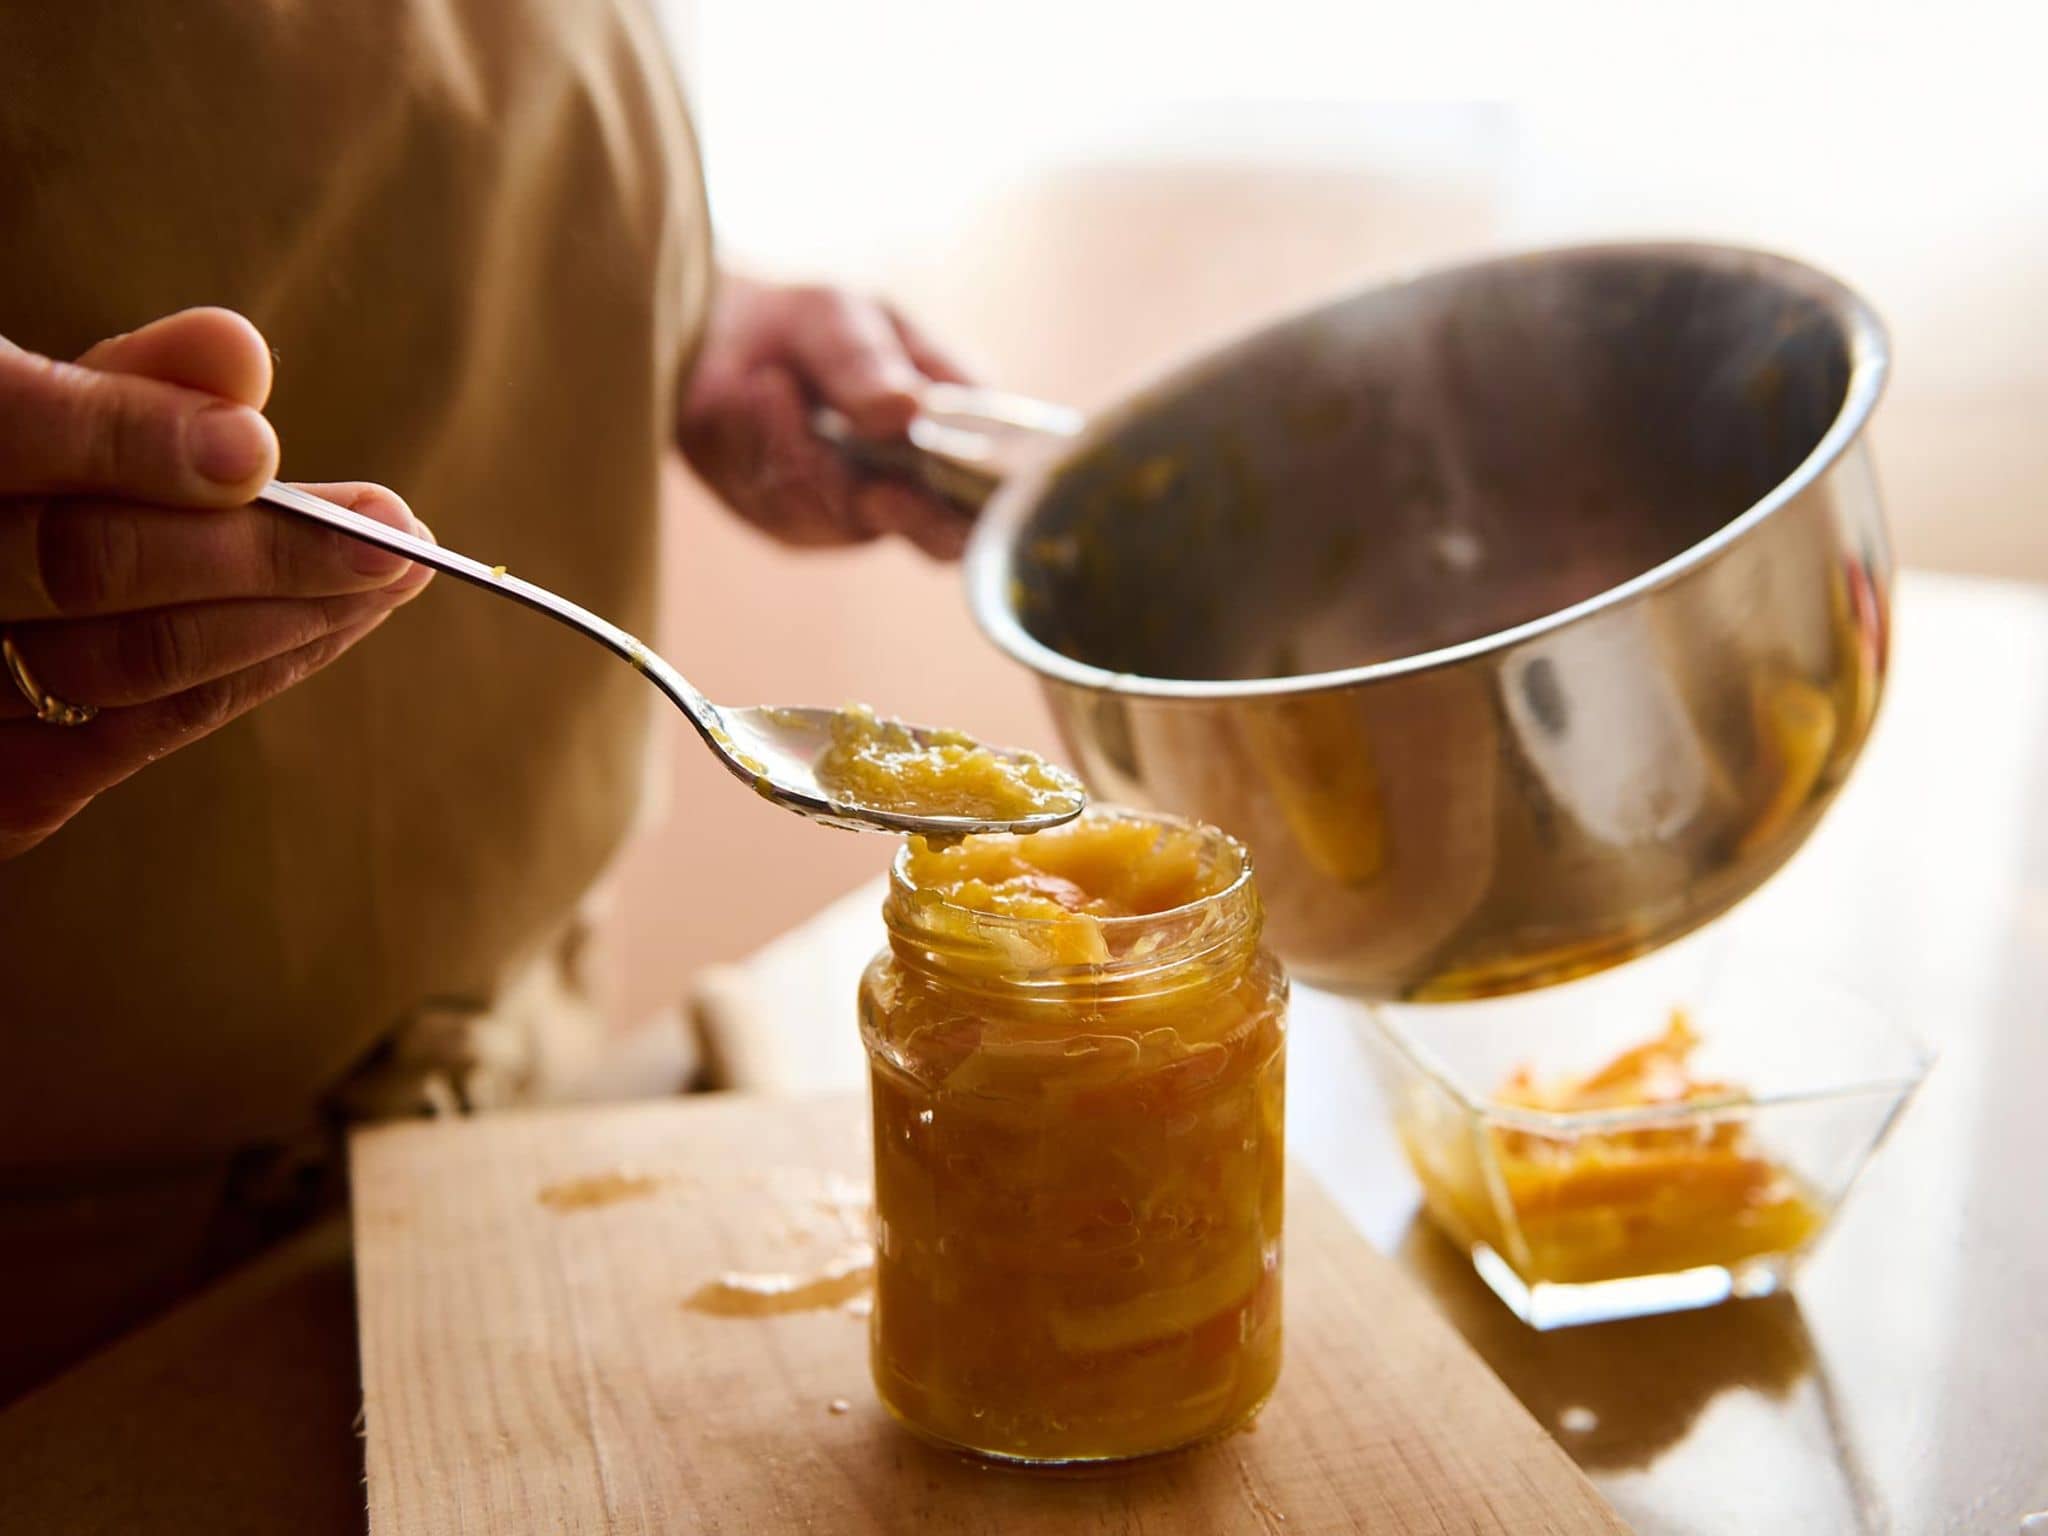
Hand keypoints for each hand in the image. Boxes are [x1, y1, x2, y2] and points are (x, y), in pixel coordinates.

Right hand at [0, 307, 432, 859]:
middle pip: (84, 563)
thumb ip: (122, 381)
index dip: (132, 441)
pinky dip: (246, 679)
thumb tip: (239, 353)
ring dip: (282, 620)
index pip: (9, 428)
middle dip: (260, 549)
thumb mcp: (39, 415)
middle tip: (396, 533)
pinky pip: (130, 739)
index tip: (257, 448)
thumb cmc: (20, 494)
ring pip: (123, 662)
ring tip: (392, 578)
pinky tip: (330, 631)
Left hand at [676, 273, 974, 558]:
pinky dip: (755, 454)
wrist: (717, 337)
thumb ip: (865, 363)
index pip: (998, 489)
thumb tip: (907, 410)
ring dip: (794, 448)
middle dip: (894, 507)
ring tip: (768, 382)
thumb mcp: (837, 317)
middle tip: (866, 486)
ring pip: (843, 516)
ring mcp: (862, 514)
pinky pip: (782, 511)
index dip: (980, 511)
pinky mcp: (800, 526)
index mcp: (963, 427)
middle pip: (936, 536)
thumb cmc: (806, 323)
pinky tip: (749, 403)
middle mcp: (924, 484)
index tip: (919, 489)